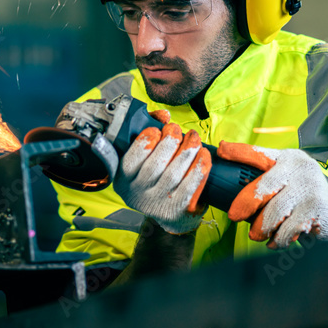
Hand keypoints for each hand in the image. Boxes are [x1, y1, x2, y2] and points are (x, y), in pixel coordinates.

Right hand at [114, 110, 211, 234]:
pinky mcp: (178, 210)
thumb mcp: (144, 156)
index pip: (129, 161)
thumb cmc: (156, 175)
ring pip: (173, 175)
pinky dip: (199, 168)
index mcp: (124, 179)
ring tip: (193, 138)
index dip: (143, 143)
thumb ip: (149, 131)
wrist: (169, 212)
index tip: (156, 129)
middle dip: (168, 142)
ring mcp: (158, 204)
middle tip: (176, 129)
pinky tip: (203, 155)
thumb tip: (163, 115)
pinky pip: (190, 186)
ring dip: (186, 152)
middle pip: (154, 167)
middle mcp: (137, 194)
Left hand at [217, 142, 327, 248]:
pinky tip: (276, 240)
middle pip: (262, 187)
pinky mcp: (316, 208)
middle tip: (235, 216)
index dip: (239, 152)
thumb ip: (264, 179)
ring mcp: (309, 187)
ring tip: (258, 234)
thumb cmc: (301, 197)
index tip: (221, 150)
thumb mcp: (285, 180)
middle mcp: (299, 168)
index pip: (259, 153)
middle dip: (245, 204)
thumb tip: (227, 187)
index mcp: (287, 158)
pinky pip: (287, 228)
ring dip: (262, 227)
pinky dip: (278, 238)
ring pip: (273, 212)